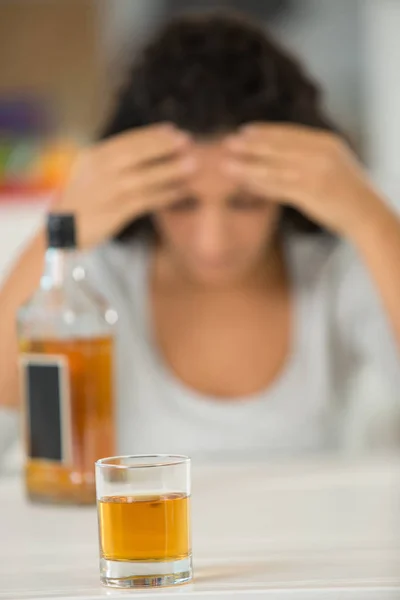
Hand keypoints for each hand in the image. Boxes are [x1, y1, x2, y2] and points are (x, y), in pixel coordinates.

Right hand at [52, 124, 195, 248]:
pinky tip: (181, 192)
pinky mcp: (114, 213)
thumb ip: (112, 159)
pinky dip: (164, 195)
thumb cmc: (81, 199)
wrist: (61, 228)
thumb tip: (145, 146)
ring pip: (143, 177)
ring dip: (169, 170)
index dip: (152, 134)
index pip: (127, 140)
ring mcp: (107, 192)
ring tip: (193, 165)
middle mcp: (99, 171)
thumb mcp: (90, 171)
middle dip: (163, 146)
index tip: (173, 130)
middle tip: (188, 140)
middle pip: (136, 154)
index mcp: (94, 156)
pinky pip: (145, 201)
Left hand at [224, 123, 384, 238]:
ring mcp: (315, 173)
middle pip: (277, 147)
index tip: (244, 130)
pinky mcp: (310, 193)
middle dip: (251, 145)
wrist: (367, 213)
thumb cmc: (348, 191)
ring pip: (274, 167)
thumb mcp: (332, 162)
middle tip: (228, 142)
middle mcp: (319, 153)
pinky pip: (278, 187)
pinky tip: (244, 183)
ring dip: (247, 166)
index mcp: (326, 142)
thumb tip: (279, 152)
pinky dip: (259, 185)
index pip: (289, 133)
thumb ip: (309, 154)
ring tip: (227, 165)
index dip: (265, 131)